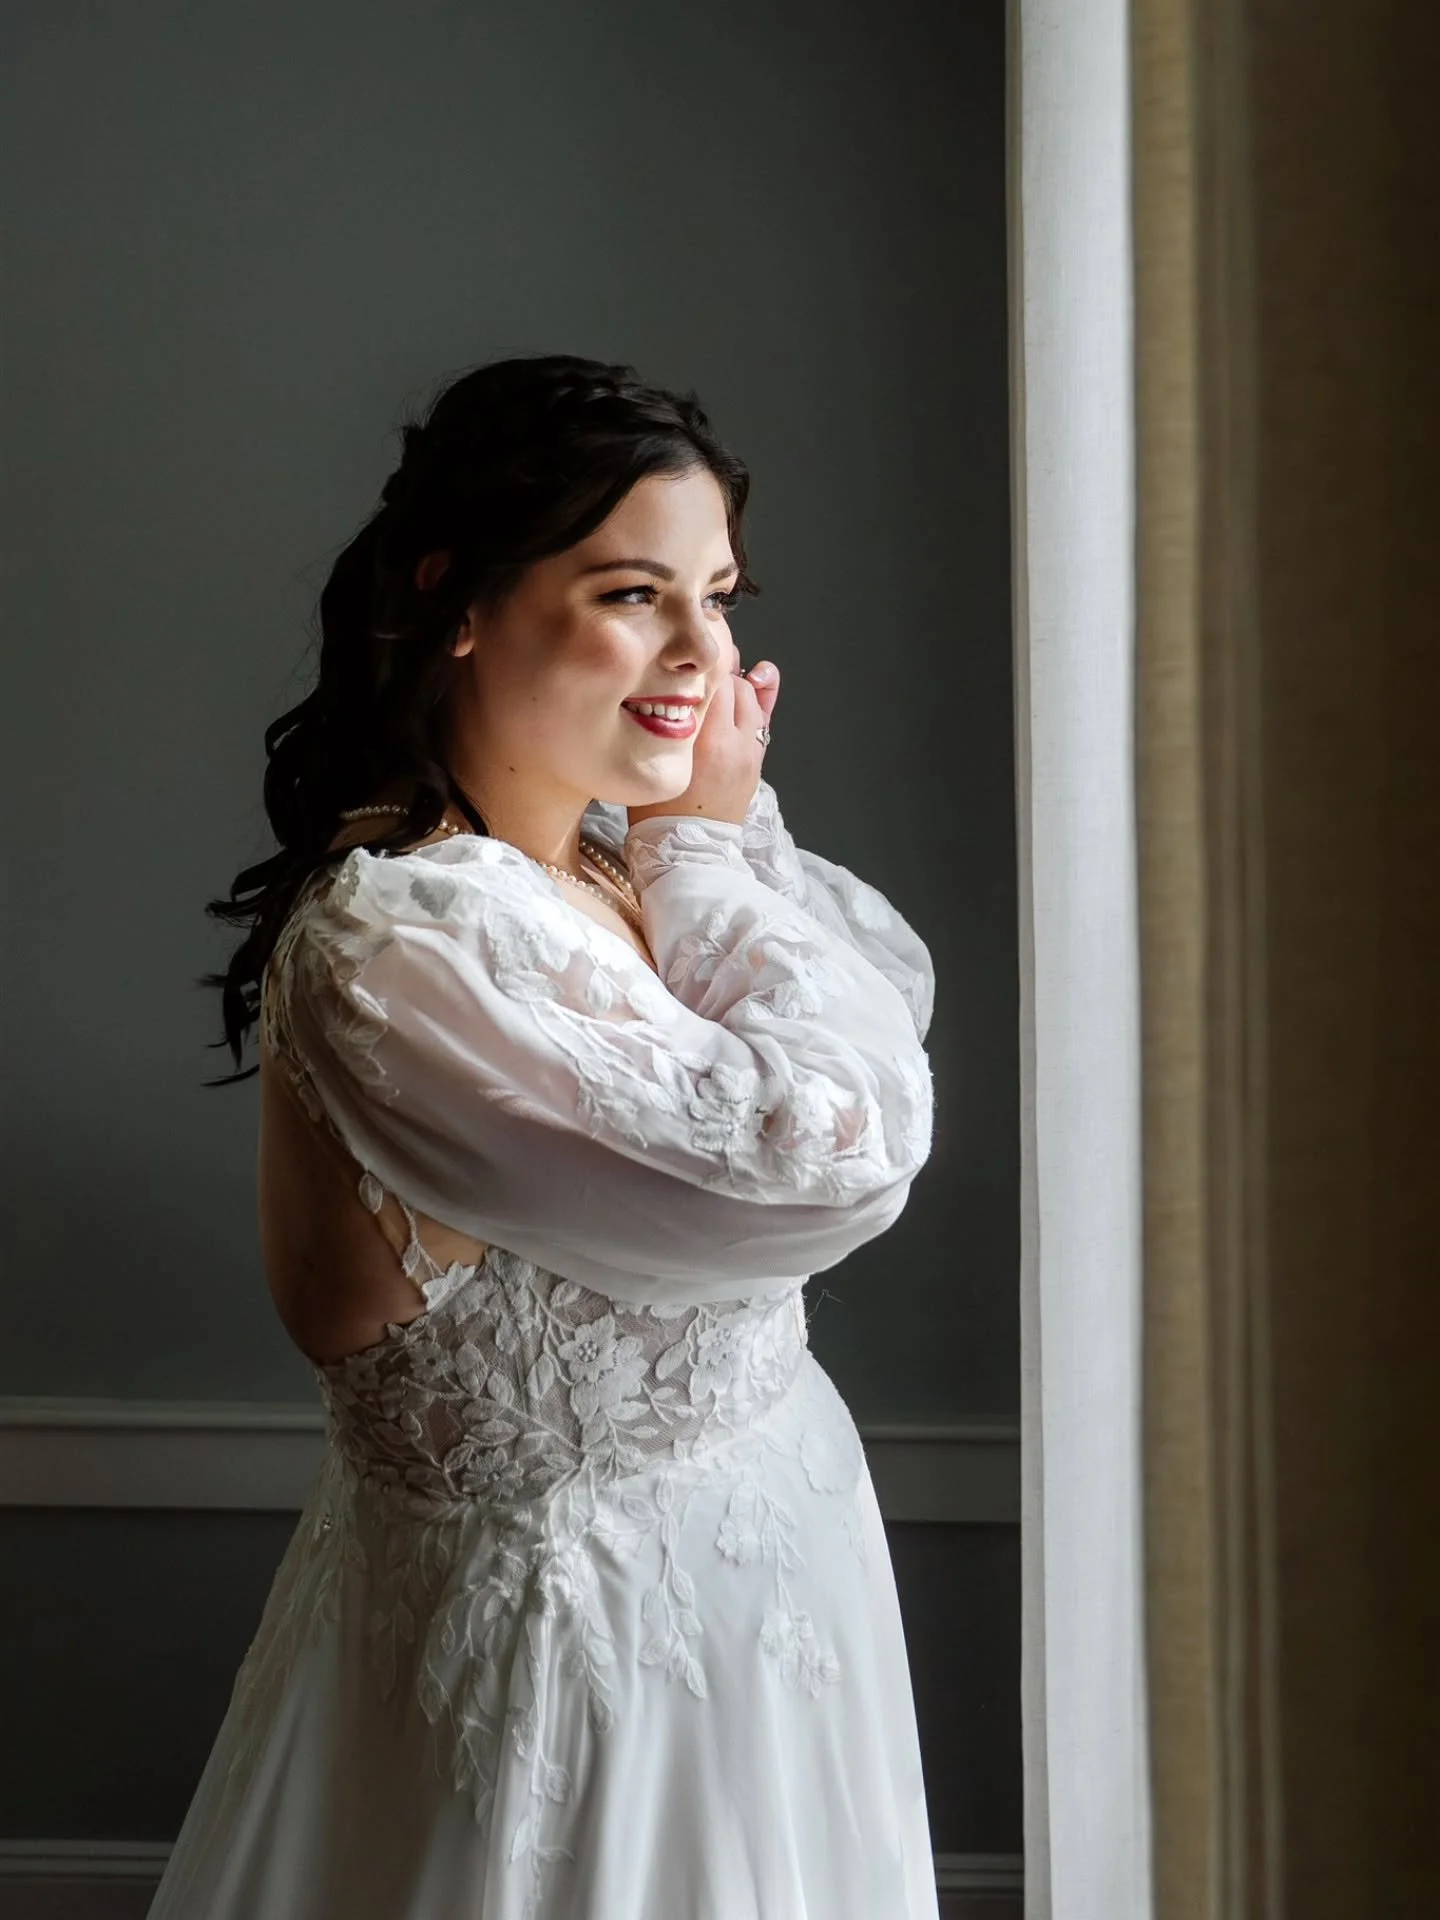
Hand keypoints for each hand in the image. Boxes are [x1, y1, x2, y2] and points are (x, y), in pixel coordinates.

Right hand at [627, 658, 779, 828]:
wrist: (687, 854)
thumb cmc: (658, 811)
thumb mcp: (653, 760)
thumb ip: (663, 721)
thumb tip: (664, 682)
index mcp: (708, 742)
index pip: (713, 680)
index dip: (698, 664)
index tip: (682, 657)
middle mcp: (735, 743)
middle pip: (735, 684)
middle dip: (716, 673)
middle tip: (694, 671)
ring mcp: (750, 753)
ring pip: (752, 698)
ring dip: (735, 686)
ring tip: (715, 682)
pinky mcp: (756, 762)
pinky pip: (763, 719)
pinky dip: (759, 699)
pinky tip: (759, 678)